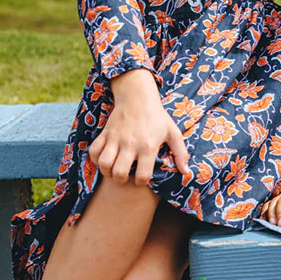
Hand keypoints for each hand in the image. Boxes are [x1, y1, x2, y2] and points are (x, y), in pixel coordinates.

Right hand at [90, 70, 190, 185]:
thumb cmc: (157, 117)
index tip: (141, 178)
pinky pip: (93, 152)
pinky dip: (96, 159)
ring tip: (114, 169)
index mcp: (148, 146)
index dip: (141, 183)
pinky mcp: (104, 133)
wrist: (138, 96)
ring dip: (107, 172)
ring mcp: (115, 139)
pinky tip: (105, 158)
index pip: (143, 176)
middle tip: (125, 176)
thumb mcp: (173, 133)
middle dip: (121, 180)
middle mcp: (131, 144)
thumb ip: (181, 153)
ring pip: (104, 164)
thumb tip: (186, 173)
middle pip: (119, 173)